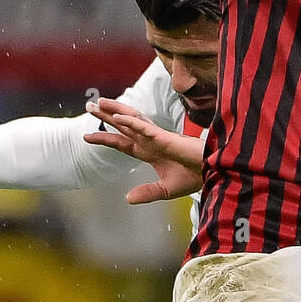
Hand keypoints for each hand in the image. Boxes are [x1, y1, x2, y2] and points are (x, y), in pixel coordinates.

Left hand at [82, 97, 204, 202]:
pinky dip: (131, 122)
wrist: (214, 173)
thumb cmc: (195, 177)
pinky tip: (118, 118)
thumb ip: (147, 193)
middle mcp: (151, 141)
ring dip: (115, 111)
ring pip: (132, 120)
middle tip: (89, 106)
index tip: (86, 136)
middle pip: (123, 126)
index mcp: (150, 152)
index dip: (105, 138)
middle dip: (106, 116)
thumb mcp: (165, 190)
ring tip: (99, 102)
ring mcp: (158, 138)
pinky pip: (145, 128)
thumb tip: (127, 199)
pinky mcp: (166, 138)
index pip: (122, 143)